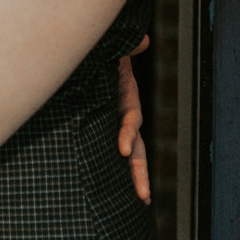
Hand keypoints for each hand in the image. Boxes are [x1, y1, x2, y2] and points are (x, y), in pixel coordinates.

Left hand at [117, 38, 150, 204]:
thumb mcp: (112, 52)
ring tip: (143, 199)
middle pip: (138, 146)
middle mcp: (126, 115)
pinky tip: (123, 191)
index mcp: (126, 97)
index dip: (128, 132)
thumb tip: (142, 40)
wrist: (95, 61)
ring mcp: (118, 126)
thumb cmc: (102, 55)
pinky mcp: (106, 131)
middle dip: (140, 169)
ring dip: (137, 176)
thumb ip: (125, 49)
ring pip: (133, 154)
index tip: (122, 149)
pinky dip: (119, 170)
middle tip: (142, 194)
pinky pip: (115, 153)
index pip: (131, 118)